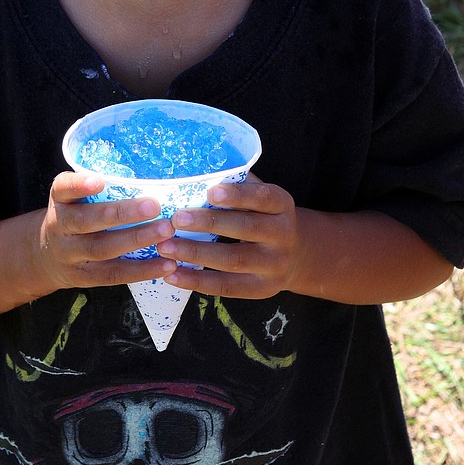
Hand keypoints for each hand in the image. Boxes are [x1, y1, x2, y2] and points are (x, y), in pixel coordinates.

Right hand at [36, 171, 176, 291]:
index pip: (63, 189)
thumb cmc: (74, 216)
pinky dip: (141, 270)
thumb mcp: (73, 198)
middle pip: (87, 221)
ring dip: (136, 240)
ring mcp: (70, 255)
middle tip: (154, 206)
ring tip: (165, 231)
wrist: (44, 257)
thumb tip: (151, 173)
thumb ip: (100, 187)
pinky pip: (113, 275)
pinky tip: (166, 264)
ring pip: (102, 249)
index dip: (79, 185)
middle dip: (122, 214)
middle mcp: (60, 227)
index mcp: (60, 200)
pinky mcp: (83, 277)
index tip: (100, 181)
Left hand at [156, 174, 300, 298]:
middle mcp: (283, 234)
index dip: (237, 195)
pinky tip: (172, 275)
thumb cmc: (263, 216)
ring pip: (233, 260)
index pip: (262, 197)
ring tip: (166, 247)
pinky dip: (197, 281)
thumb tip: (194, 174)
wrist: (297, 255)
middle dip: (208, 223)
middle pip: (246, 229)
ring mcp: (275, 265)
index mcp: (282, 205)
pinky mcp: (262, 289)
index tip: (209, 193)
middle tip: (176, 219)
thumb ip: (235, 186)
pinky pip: (227, 287)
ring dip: (196, 253)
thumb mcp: (259, 198)